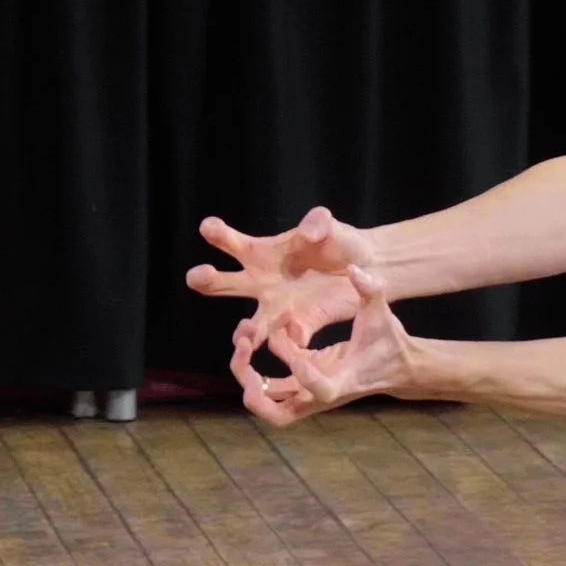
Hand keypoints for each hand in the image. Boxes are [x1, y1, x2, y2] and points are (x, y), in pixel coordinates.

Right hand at [188, 207, 376, 358]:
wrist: (368, 269)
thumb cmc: (340, 241)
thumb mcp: (331, 226)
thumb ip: (318, 223)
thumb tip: (306, 233)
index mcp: (262, 254)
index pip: (231, 243)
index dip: (217, 234)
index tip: (208, 228)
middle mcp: (261, 283)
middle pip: (223, 285)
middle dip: (207, 280)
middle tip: (196, 276)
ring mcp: (278, 309)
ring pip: (251, 327)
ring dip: (245, 333)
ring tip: (245, 333)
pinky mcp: (301, 327)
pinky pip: (288, 341)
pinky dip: (290, 342)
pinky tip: (296, 339)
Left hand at [236, 267, 413, 427]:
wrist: (396, 367)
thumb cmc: (389, 342)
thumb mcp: (381, 315)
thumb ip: (371, 292)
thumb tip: (355, 269)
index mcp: (343, 382)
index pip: (321, 390)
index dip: (307, 377)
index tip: (298, 353)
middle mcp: (320, 395)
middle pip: (278, 413)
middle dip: (255, 392)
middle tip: (244, 355)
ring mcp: (308, 393)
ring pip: (267, 403)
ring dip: (248, 380)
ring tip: (241, 345)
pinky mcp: (302, 384)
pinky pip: (270, 385)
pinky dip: (256, 367)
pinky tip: (253, 334)